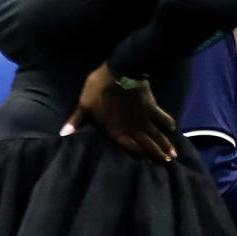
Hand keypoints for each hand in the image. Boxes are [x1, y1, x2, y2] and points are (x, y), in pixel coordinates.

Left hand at [62, 63, 176, 160]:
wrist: (120, 73)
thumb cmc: (99, 89)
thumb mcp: (84, 105)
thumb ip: (76, 121)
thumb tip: (62, 134)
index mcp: (115, 130)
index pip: (129, 147)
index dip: (138, 155)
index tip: (147, 162)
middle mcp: (132, 128)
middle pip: (147, 144)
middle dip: (156, 154)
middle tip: (166, 162)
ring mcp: (144, 118)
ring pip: (157, 135)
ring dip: (165, 145)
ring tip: (173, 155)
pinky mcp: (152, 107)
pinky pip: (163, 118)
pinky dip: (169, 124)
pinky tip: (173, 129)